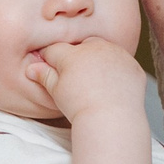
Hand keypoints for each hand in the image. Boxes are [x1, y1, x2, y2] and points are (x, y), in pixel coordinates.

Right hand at [28, 38, 146, 124]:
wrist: (111, 118)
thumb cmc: (80, 106)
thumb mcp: (56, 92)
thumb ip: (45, 76)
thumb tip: (31, 69)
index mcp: (72, 53)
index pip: (55, 50)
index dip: (50, 60)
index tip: (52, 71)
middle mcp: (95, 48)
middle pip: (82, 45)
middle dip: (78, 56)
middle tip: (77, 77)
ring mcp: (117, 55)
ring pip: (104, 51)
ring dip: (99, 60)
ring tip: (96, 82)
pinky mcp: (133, 66)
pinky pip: (123, 64)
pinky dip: (118, 71)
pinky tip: (113, 87)